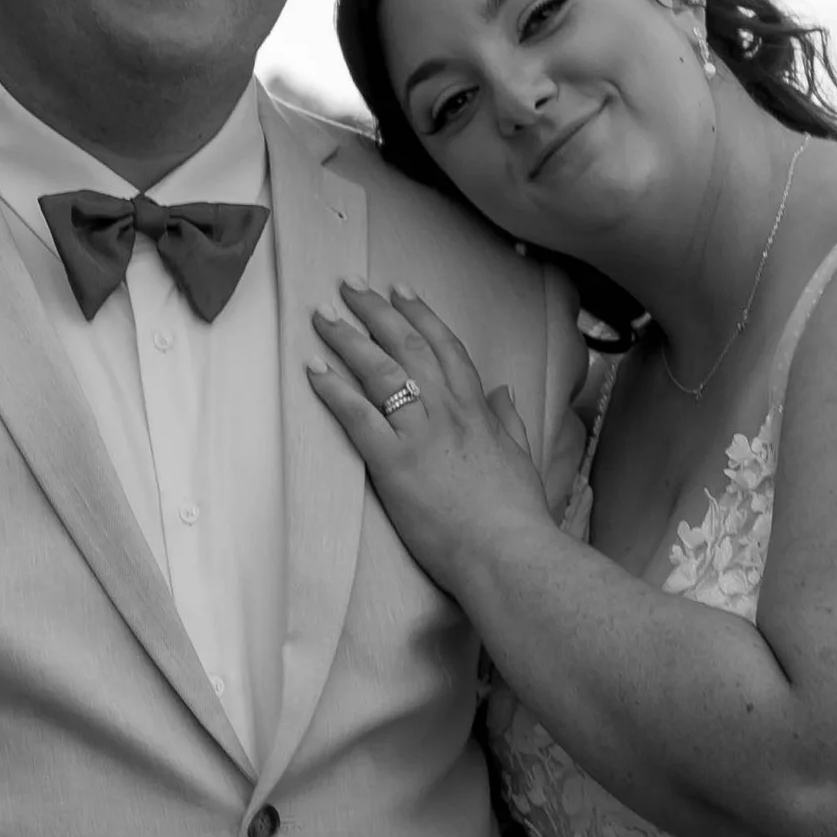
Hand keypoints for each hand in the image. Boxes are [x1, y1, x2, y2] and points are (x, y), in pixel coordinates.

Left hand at [307, 282, 554, 595]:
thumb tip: (506, 392)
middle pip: (406, 345)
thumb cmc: (516, 516)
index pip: (445, 347)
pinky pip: (357, 415)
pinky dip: (333, 389)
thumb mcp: (523, 459)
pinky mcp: (394, 463)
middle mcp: (448, 411)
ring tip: (321, 315)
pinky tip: (312, 368)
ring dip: (347, 338)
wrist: (509, 553)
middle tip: (348, 284)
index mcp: (477, 410)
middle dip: (375, 310)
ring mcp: (420, 434)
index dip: (420, 314)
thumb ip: (511, 421)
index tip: (400, 289)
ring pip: (379, 370)